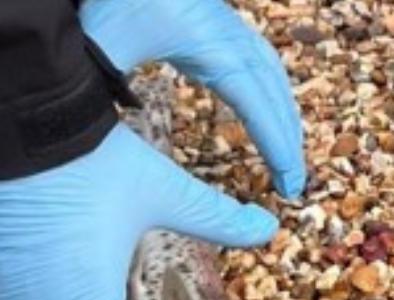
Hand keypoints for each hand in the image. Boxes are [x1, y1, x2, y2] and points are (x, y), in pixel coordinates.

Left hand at [81, 0, 304, 196]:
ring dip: (284, 116)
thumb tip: (105, 138)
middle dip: (288, 140)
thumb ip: (108, 87)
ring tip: (287, 156)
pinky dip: (269, 92)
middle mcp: (226, 32)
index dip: (277, 146)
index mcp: (209, 41)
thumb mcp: (100, 44)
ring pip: (271, 74)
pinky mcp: (212, 19)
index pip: (256, 103)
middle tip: (293, 186)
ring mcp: (223, 23)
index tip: (289, 184)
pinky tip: (265, 110)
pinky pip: (257, 60)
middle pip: (273, 92)